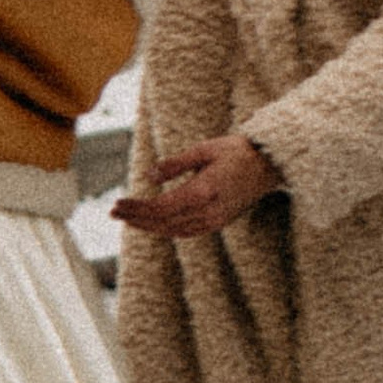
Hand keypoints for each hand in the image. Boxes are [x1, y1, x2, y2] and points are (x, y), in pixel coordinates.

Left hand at [114, 135, 281, 238]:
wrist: (268, 165)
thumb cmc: (236, 152)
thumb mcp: (204, 150)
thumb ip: (175, 164)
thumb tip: (149, 175)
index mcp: (203, 192)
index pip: (161, 207)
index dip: (137, 208)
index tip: (118, 204)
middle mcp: (208, 211)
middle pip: (163, 222)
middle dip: (137, 219)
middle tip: (114, 212)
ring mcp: (215, 220)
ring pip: (174, 230)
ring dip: (149, 226)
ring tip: (128, 219)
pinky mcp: (219, 222)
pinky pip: (187, 232)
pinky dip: (167, 230)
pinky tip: (155, 224)